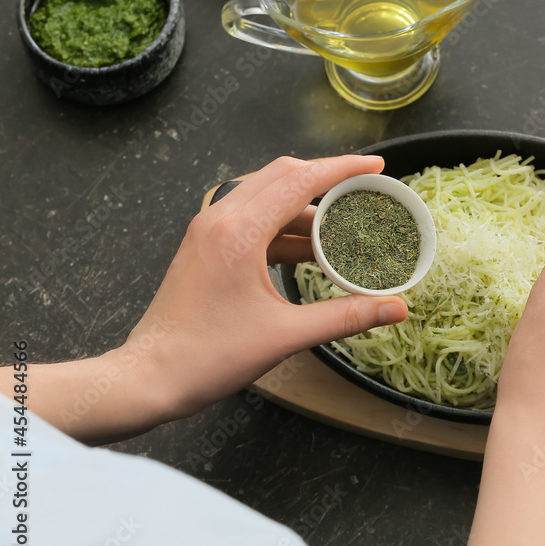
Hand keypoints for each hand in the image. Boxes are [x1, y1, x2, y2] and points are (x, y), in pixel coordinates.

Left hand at [129, 155, 408, 423]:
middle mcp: (220, 219)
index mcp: (238, 231)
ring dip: (307, 208)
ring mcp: (209, 231)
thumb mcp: (286, 335)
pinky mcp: (207, 247)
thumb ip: (346, 317)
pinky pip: (255, 221)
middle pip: (283, 176)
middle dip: (327, 180)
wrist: (149, 377)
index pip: (300, 181)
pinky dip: (287, 229)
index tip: (377, 168)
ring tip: (344, 229)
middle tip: (364, 192)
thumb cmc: (208, 357)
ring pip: (267, 198)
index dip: (343, 169)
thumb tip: (395, 309)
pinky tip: (312, 252)